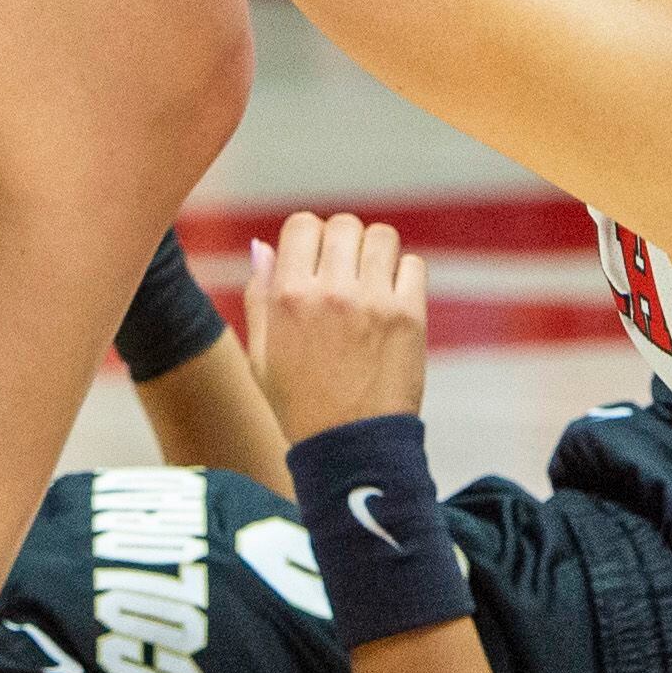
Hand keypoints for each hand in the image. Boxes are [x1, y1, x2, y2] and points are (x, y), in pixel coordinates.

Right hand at [245, 212, 427, 438]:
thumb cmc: (300, 403)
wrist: (350, 448)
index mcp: (288, 297)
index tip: (314, 260)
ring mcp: (373, 301)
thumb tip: (263, 244)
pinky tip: (392, 300)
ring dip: (375, 253)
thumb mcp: (261, 354)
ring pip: (381, 236)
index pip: (302, 224)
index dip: (308, 238)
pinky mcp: (409, 315)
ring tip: (370, 283)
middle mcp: (330, 292)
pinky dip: (404, 275)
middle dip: (342, 242)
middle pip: (343, 224)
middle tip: (344, 273)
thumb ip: (258, 295)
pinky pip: (413, 264)